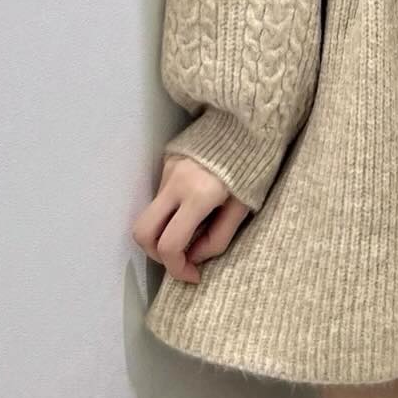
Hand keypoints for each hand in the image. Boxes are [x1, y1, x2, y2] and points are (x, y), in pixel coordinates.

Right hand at [131, 152, 251, 282]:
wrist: (250, 121)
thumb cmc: (255, 167)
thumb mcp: (243, 208)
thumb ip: (218, 238)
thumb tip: (193, 258)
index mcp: (199, 195)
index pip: (169, 245)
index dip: (177, 269)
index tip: (193, 276)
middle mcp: (176, 182)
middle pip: (142, 232)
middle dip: (156, 254)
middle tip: (181, 258)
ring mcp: (168, 169)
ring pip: (150, 213)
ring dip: (163, 231)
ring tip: (191, 231)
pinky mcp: (167, 160)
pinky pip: (159, 195)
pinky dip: (169, 211)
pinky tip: (192, 207)